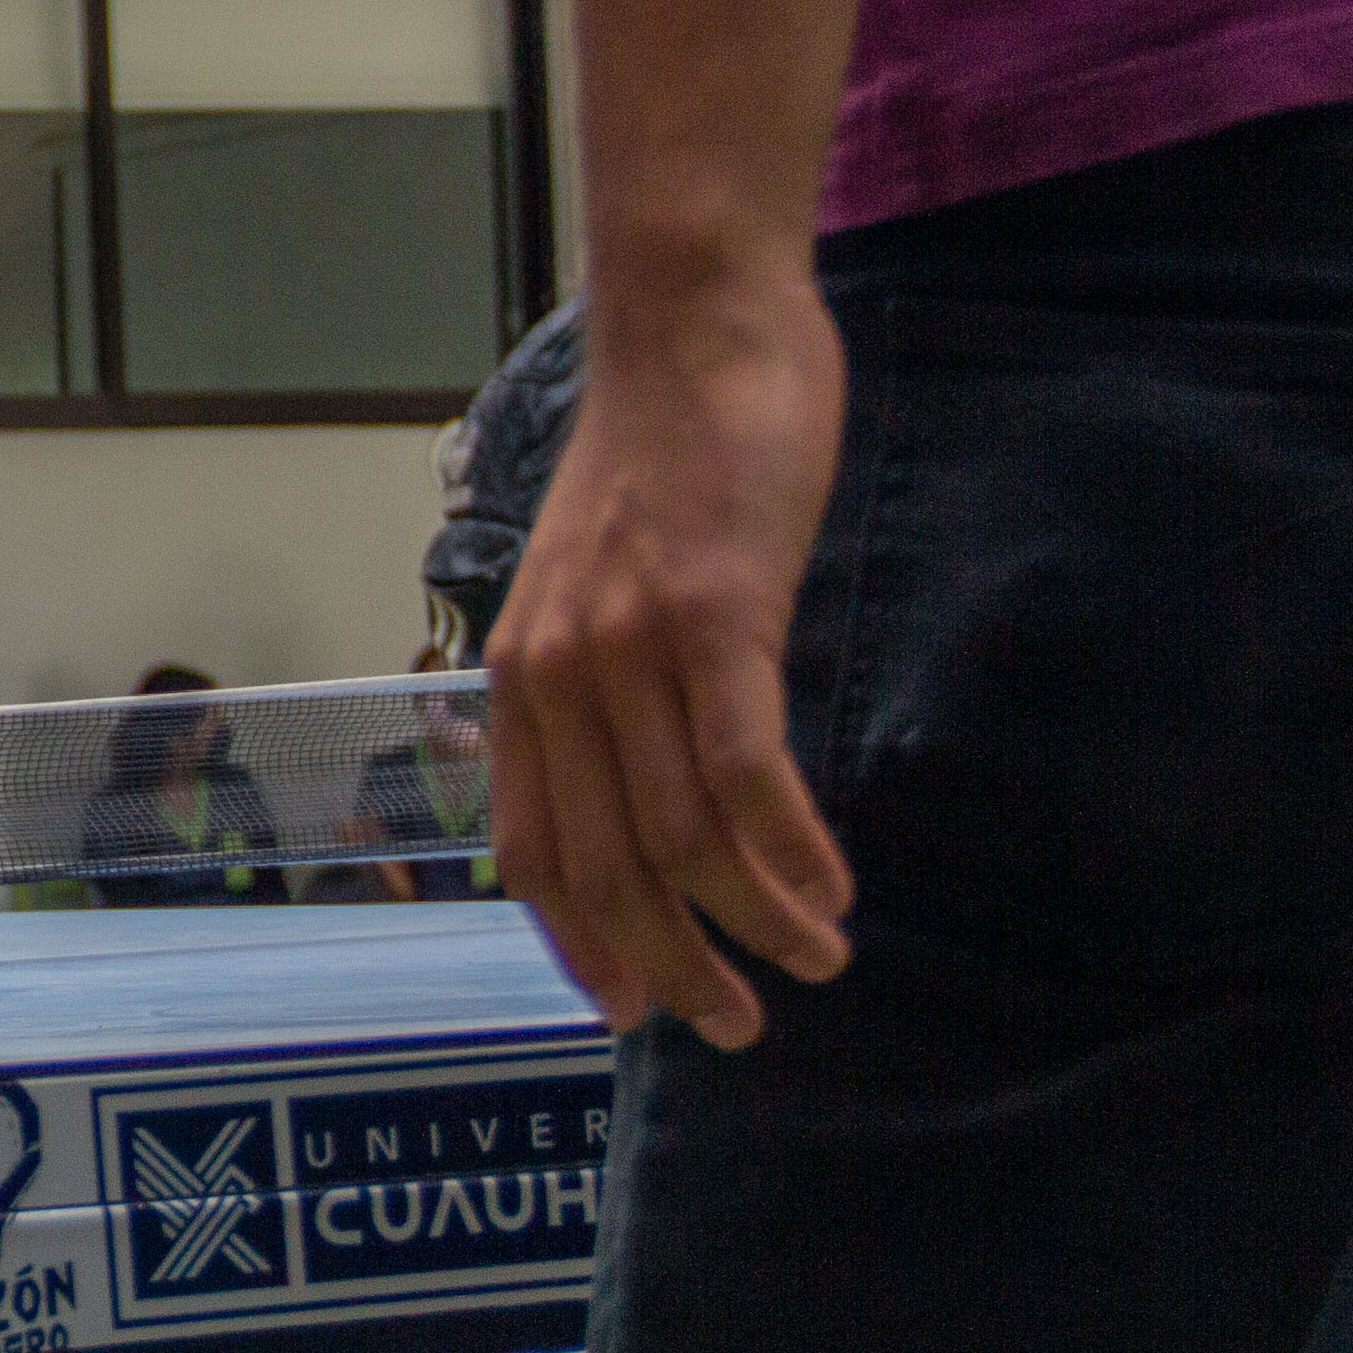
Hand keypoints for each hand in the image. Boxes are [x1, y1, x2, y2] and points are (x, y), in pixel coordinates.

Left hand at [486, 272, 858, 1047]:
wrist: (693, 326)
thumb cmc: (665, 454)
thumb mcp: (603, 581)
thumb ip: (608, 679)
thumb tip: (645, 780)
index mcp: (521, 678)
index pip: (532, 851)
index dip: (582, 945)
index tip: (632, 1011)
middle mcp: (558, 676)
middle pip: (611, 868)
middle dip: (676, 966)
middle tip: (741, 1026)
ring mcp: (631, 648)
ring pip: (682, 836)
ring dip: (756, 922)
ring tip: (818, 964)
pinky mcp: (714, 616)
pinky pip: (743, 772)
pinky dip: (790, 853)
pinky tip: (830, 894)